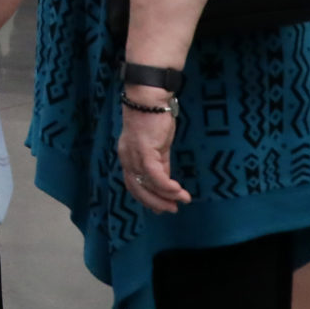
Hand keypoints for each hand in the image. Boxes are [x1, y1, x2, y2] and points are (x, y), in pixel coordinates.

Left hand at [116, 94, 189, 213]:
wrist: (150, 98)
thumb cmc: (154, 119)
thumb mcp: (158, 147)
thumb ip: (160, 164)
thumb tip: (166, 183)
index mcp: (128, 156)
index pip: (133, 184)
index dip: (146, 198)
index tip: (161, 208)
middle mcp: (127, 158)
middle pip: (136, 188)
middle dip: (155, 202)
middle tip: (172, 209)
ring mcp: (133, 154)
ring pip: (147, 184)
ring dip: (166, 196)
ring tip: (182, 200)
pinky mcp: (144, 150)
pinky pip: (154, 175)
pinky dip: (166, 186)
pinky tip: (178, 190)